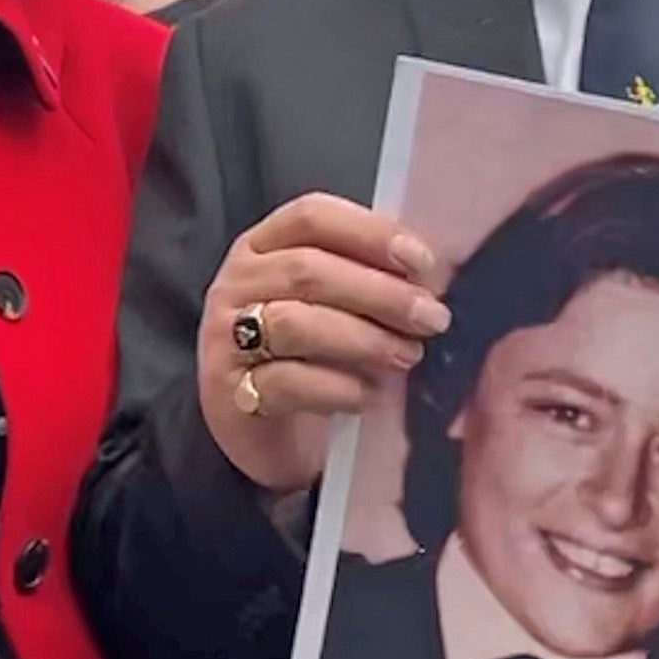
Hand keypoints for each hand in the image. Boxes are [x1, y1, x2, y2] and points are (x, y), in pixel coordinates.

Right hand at [195, 194, 448, 494]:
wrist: (272, 441)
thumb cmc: (312, 364)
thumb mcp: (336, 310)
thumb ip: (368, 280)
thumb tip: (432, 275)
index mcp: (264, 248)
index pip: (311, 217)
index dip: (369, 232)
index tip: (420, 261)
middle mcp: (238, 284)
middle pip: (307, 269)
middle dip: (379, 292)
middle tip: (429, 318)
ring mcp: (226, 339)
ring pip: (295, 323)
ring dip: (363, 338)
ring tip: (406, 356)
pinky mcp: (231, 394)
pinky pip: (287, 383)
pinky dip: (337, 388)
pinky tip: (368, 396)